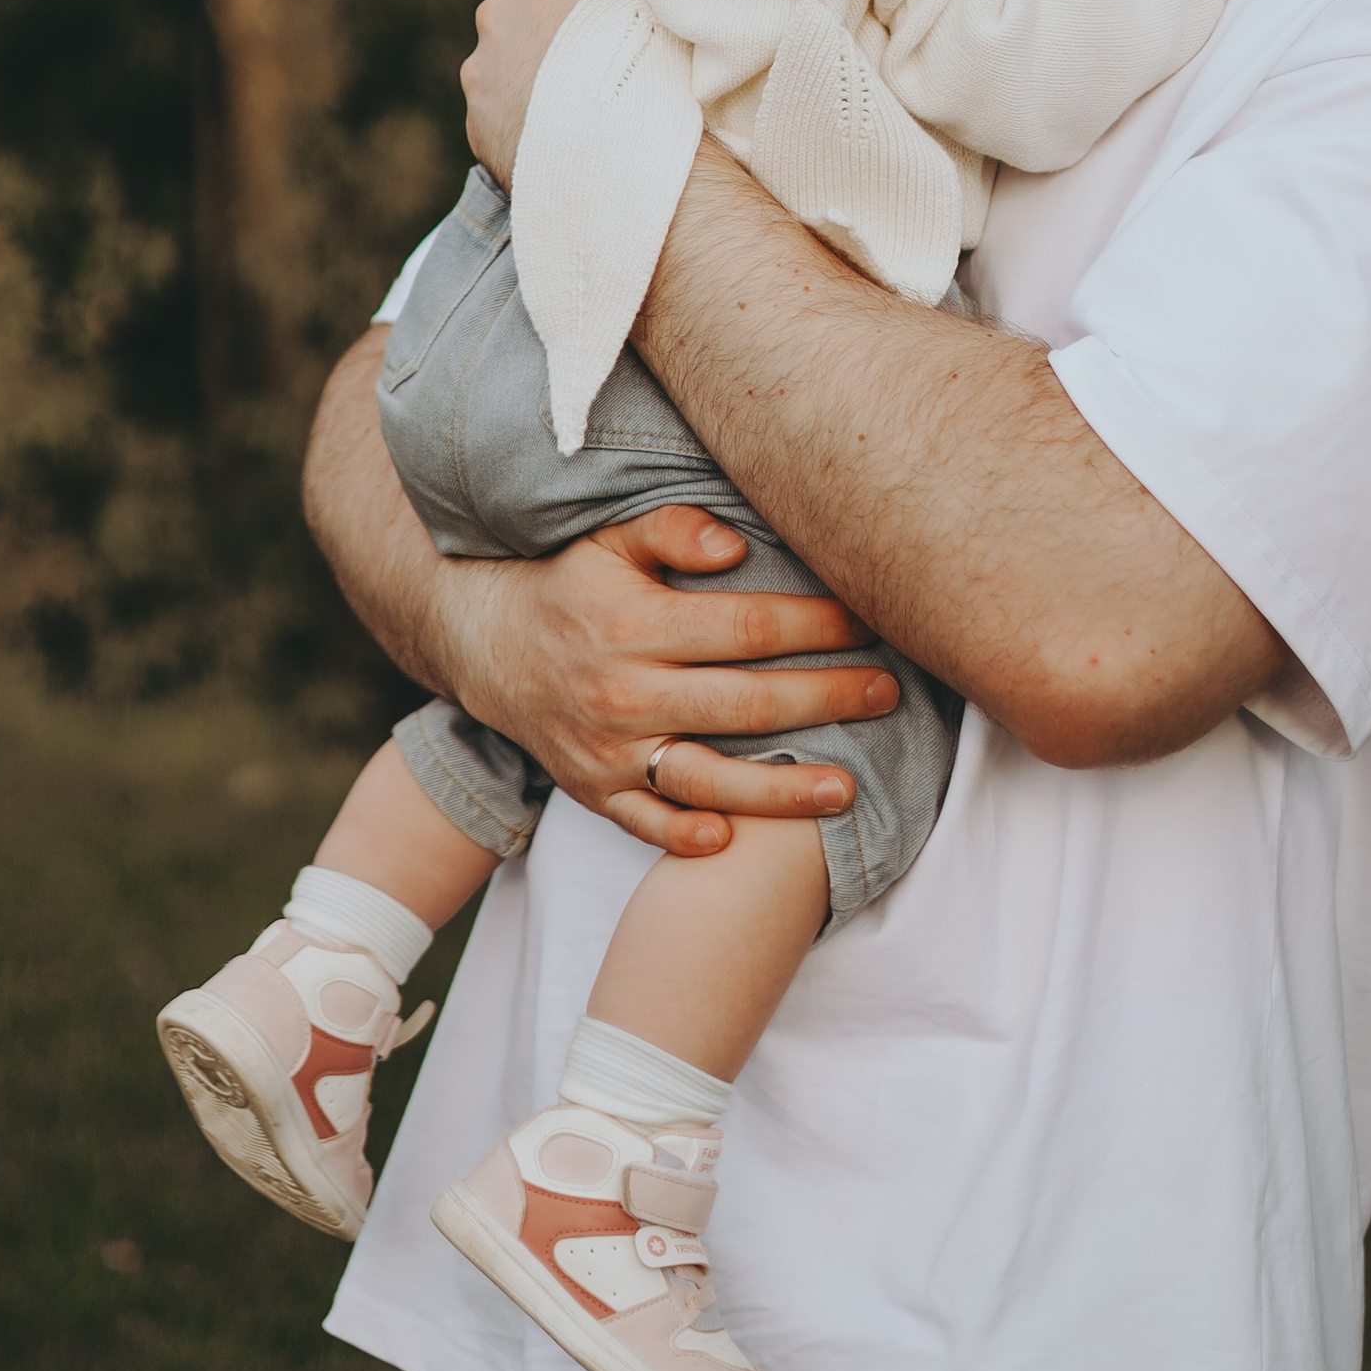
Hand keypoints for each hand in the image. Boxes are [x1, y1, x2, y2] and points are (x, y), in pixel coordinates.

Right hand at [432, 504, 897, 858]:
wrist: (484, 642)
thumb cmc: (570, 583)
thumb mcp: (610, 539)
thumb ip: (671, 530)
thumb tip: (736, 548)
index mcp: (634, 626)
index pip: (747, 628)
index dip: (816, 627)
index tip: (868, 621)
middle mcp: (623, 693)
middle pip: (746, 704)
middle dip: (826, 699)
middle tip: (887, 692)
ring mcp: (607, 751)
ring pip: (708, 780)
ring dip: (781, 791)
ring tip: (846, 790)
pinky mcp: (593, 790)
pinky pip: (646, 824)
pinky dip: (687, 837)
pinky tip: (735, 840)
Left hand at [460, 0, 613, 184]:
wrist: (623, 176)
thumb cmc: (651, 69)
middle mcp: (500, 11)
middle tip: (607, 14)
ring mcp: (483, 69)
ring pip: (515, 42)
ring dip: (545, 51)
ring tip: (594, 82)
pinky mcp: (478, 122)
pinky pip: (504, 97)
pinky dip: (531, 100)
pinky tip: (569, 121)